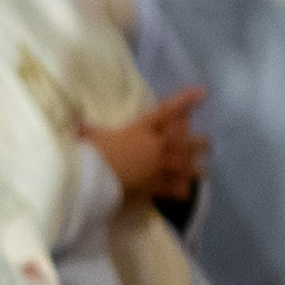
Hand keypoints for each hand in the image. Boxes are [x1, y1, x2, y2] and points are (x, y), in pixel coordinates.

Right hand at [82, 91, 209, 208]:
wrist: (92, 180)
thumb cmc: (90, 152)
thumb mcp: (89, 136)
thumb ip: (87, 130)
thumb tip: (76, 125)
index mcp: (141, 129)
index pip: (167, 111)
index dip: (186, 100)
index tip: (204, 92)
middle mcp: (155, 146)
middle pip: (184, 140)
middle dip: (198, 141)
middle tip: (207, 142)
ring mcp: (157, 167)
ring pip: (183, 165)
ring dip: (194, 167)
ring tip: (203, 169)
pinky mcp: (153, 187)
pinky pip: (171, 188)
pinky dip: (179, 191)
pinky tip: (187, 193)